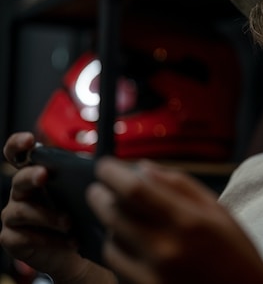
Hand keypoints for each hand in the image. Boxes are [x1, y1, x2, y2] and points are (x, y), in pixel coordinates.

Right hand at [0, 132, 114, 283]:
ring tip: (68, 222)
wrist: (78, 251)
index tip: (30, 140)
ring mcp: (14, 215)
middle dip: (31, 175)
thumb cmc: (81, 215)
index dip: (19, 144)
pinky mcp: (13, 238)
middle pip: (18, 179)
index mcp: (38, 175)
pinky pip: (21, 236)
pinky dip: (46, 238)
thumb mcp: (89, 193)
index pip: (19, 154)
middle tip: (45, 175)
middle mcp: (22, 192)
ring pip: (20, 210)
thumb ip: (92, 177)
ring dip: (46, 215)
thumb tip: (120, 167)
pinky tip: (66, 241)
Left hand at [88, 158, 262, 283]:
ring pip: (110, 243)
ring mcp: (151, 277)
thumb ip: (180, 186)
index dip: (111, 174)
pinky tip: (134, 246)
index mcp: (187, 223)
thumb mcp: (218, 211)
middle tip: (101, 188)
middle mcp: (165, 250)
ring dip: (111, 226)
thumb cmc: (236, 253)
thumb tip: (142, 168)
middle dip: (101, 196)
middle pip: (113, 215)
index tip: (105, 167)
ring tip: (125, 220)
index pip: (134, 191)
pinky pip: (117, 268)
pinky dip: (120, 252)